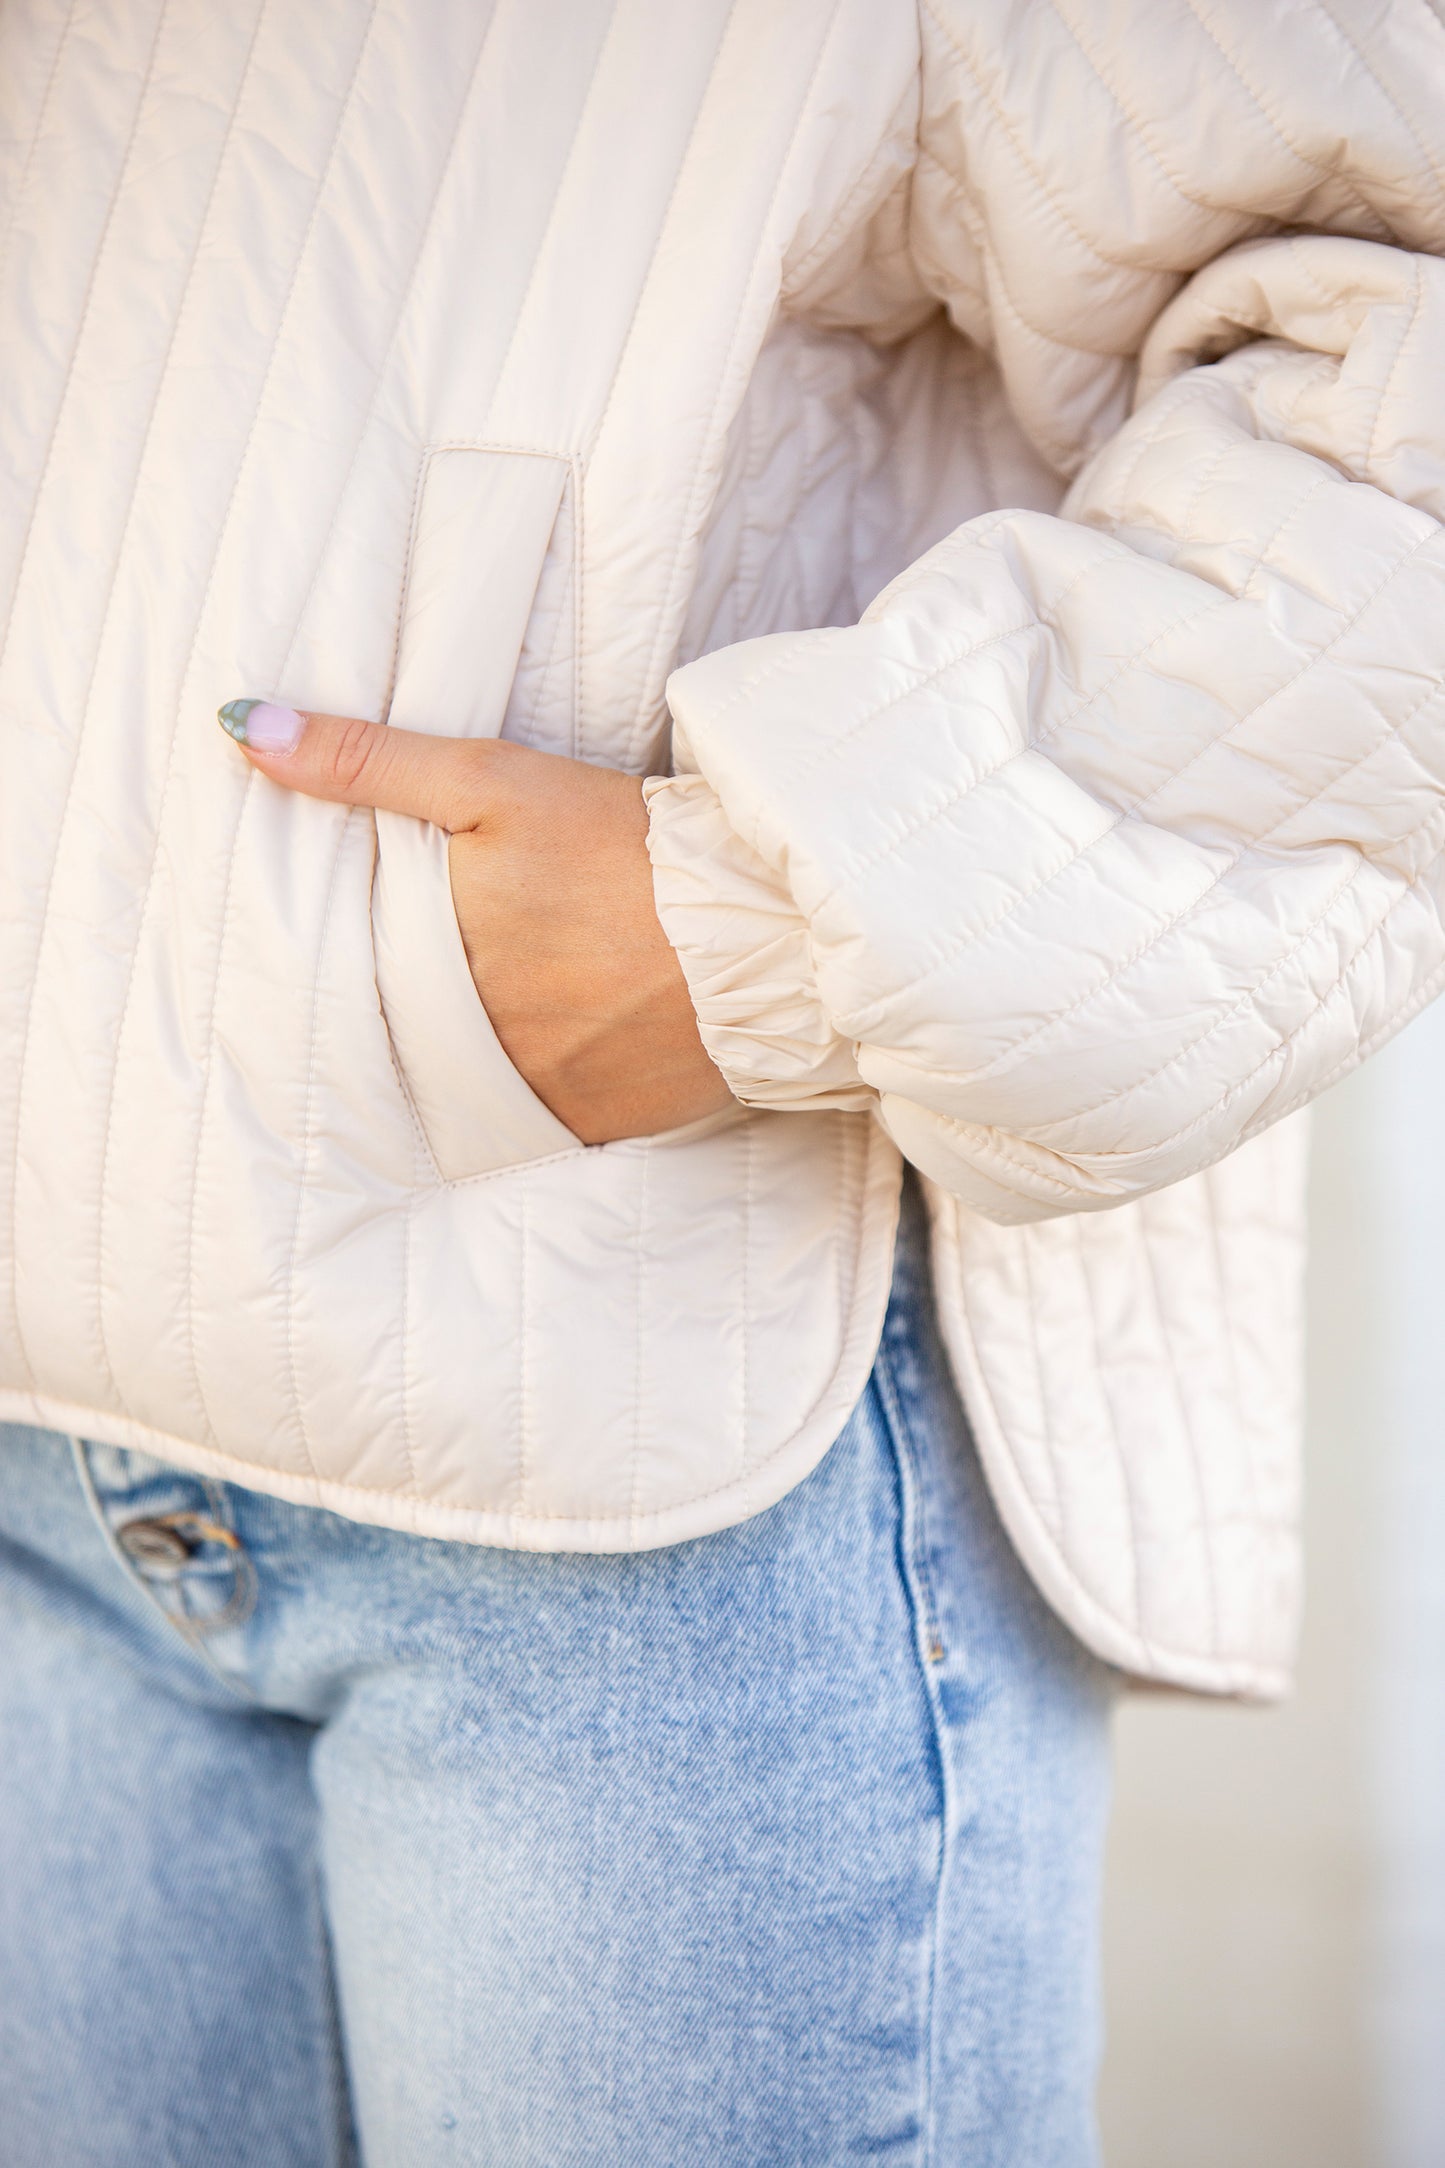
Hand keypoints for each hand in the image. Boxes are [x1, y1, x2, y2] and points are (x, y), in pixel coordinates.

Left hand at [218, 701, 732, 1143]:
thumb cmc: (623, 842)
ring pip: (470, 1078)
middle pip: (414, 1031)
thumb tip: (244, 732)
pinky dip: (538, 1088)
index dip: (355, 964)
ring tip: (513, 1005)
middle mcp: (471, 1037)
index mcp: (435, 956)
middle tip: (460, 971)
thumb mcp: (491, 779)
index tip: (369, 948)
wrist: (759, 923)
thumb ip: (365, 760)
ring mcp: (532, 1088)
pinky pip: (538, 1118)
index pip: (357, 977)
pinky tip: (557, 1047)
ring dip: (476, 1052)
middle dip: (419, 1007)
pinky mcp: (593, 1123)